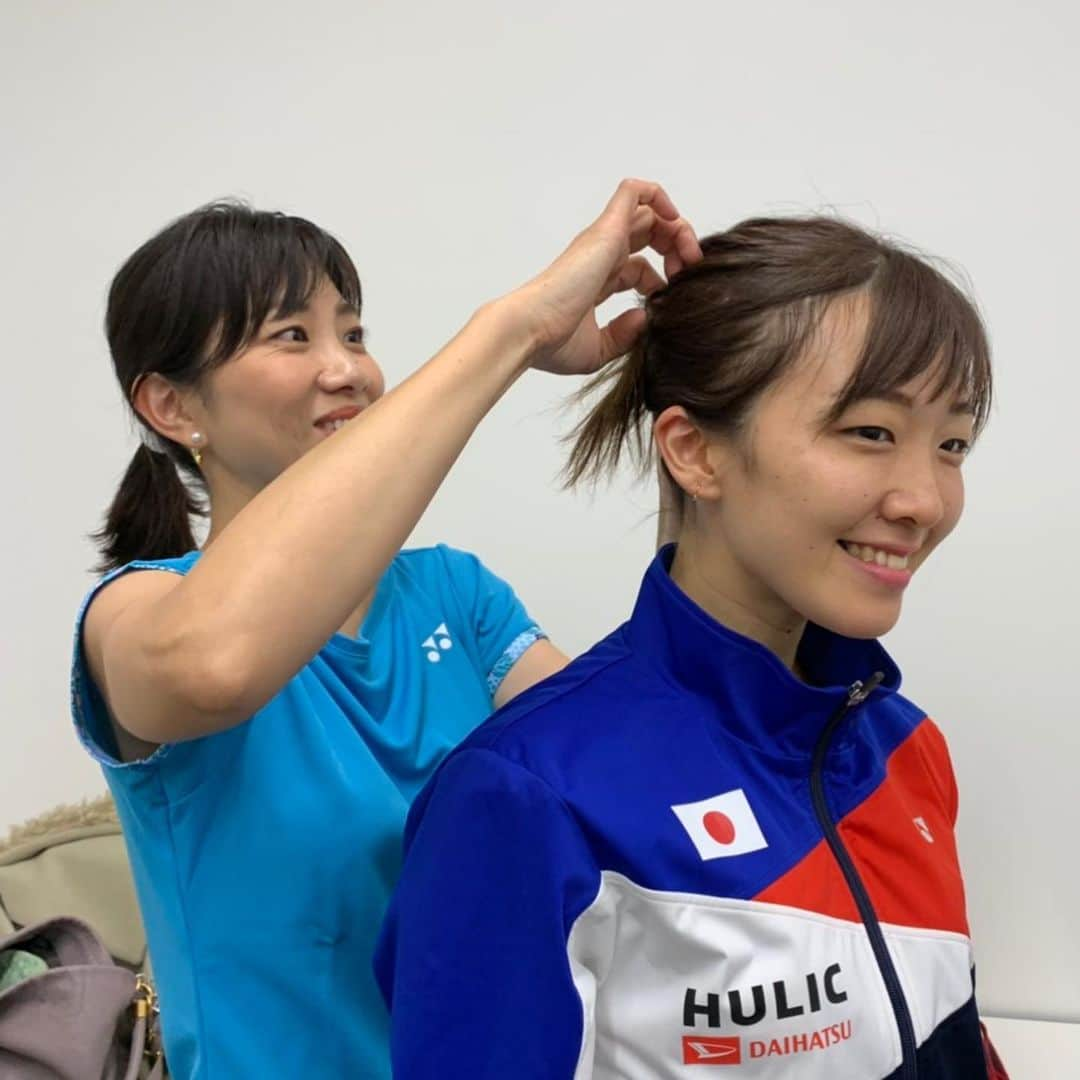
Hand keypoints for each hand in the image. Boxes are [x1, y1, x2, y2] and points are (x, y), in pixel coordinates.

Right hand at [510, 179, 700, 376]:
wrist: (529, 331)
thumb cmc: (552, 342)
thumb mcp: (598, 349)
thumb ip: (623, 335)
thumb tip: (644, 317)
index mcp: (596, 280)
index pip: (638, 267)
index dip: (662, 281)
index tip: (670, 301)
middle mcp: (599, 255)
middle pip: (647, 234)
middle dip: (675, 249)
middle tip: (688, 272)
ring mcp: (601, 240)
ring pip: (647, 212)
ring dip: (676, 228)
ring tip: (689, 255)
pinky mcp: (604, 230)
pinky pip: (633, 192)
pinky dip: (658, 196)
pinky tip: (674, 218)